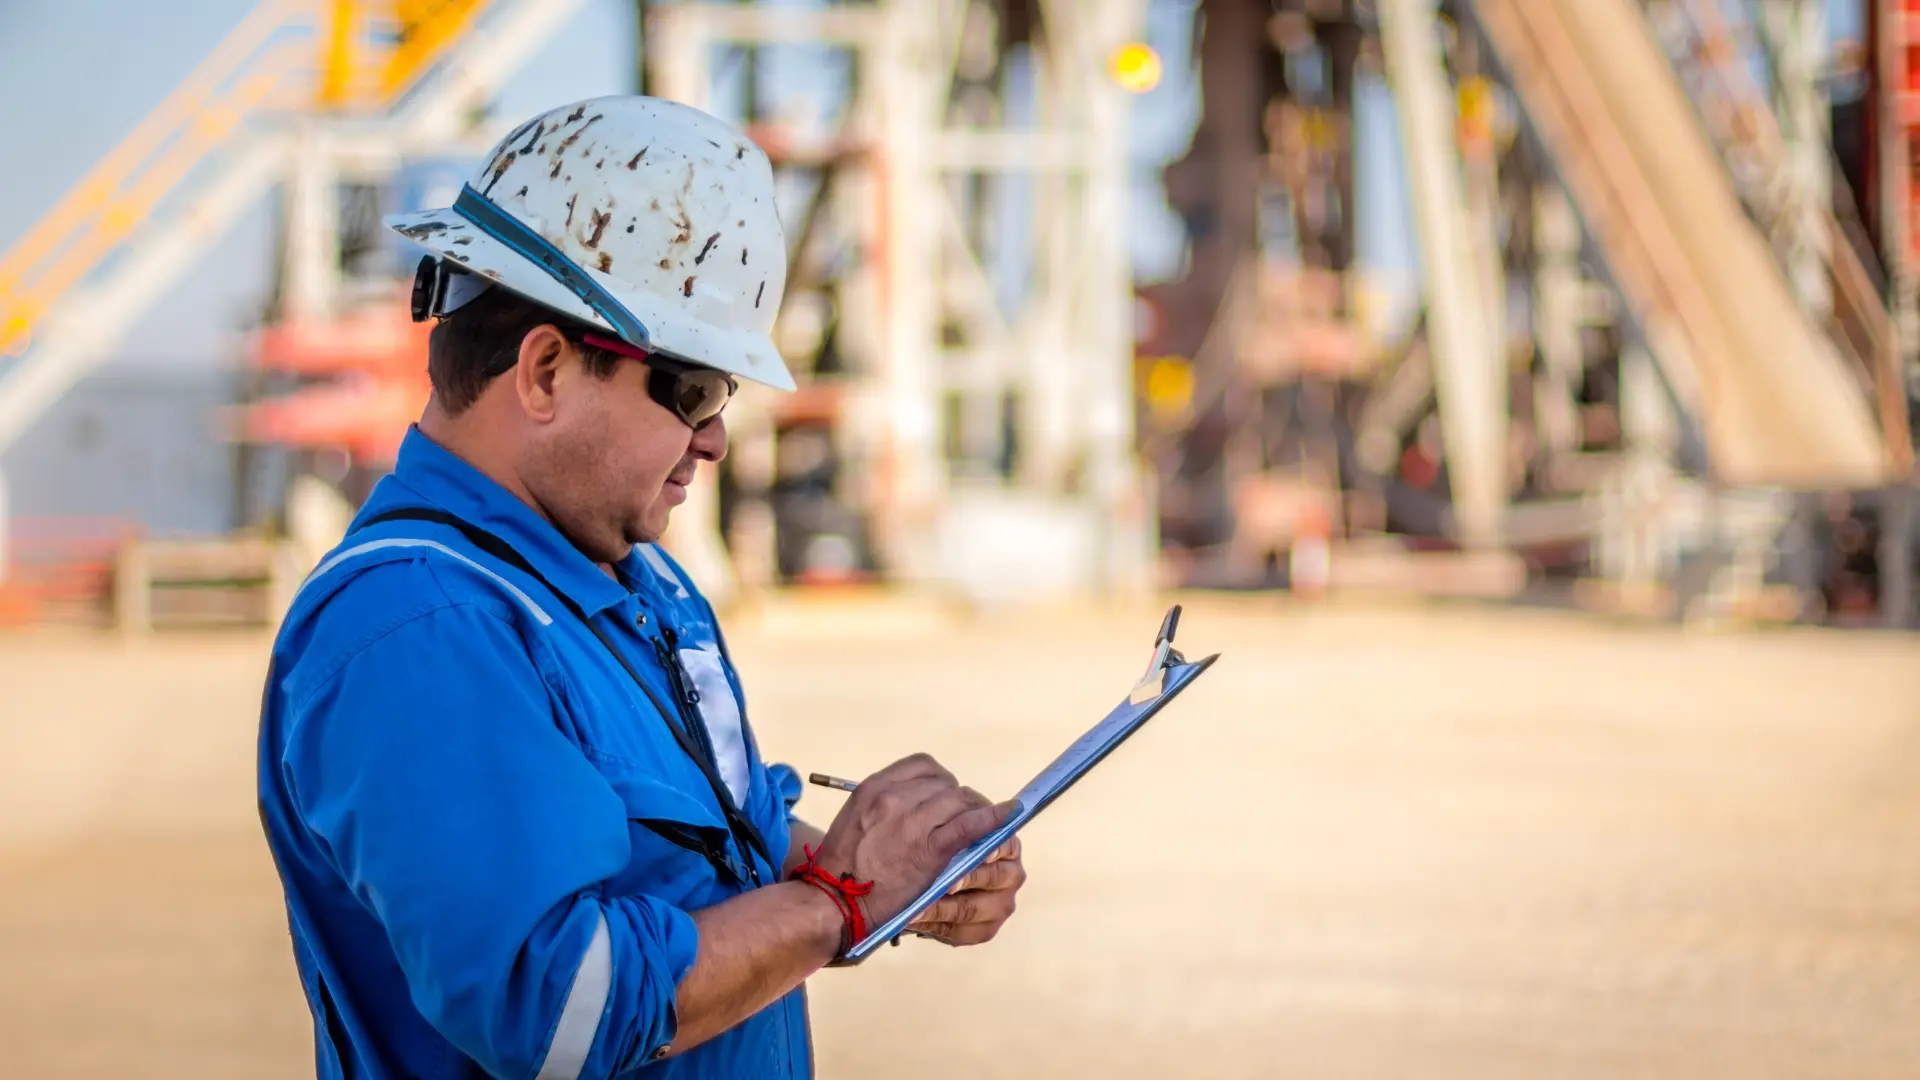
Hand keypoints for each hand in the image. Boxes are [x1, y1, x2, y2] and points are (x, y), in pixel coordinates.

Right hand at [809, 753, 1015, 932]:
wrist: (832, 902)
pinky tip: (1010, 815)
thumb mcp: (857, 819)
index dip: (943, 782)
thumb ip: (888, 806)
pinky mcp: (929, 849)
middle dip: (963, 800)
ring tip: (984, 827)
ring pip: (961, 802)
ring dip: (976, 813)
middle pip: (947, 785)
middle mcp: (894, 797)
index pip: (924, 767)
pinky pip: (970, 825)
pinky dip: (994, 818)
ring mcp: (912, 821)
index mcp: (875, 787)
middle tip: (971, 816)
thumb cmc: (843, 867)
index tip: (948, 796)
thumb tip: (923, 805)